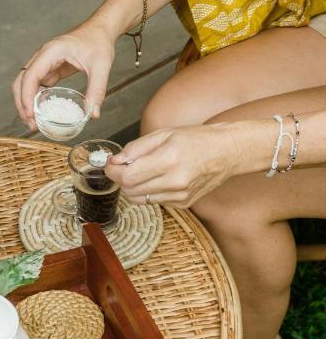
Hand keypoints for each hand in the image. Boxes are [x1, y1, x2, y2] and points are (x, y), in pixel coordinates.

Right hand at [12, 20, 115, 128]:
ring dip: (26, 102)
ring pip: (25, 84)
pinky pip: (36, 85)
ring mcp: (44, 62)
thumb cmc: (98, 42)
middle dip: (22, 103)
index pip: (31, 75)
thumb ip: (97, 89)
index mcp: (51, 51)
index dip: (26, 96)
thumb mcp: (101, 66)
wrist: (100, 30)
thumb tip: (93, 114)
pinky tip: (40, 112)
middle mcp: (43, 56)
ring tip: (33, 122)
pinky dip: (34, 99)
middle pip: (21, 81)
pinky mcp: (49, 68)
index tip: (30, 114)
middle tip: (31, 123)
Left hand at [105, 124, 239, 207]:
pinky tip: (159, 178)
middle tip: (124, 165)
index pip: (127, 176)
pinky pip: (154, 201)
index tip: (110, 164)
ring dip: (133, 186)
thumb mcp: (164, 134)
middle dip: (121, 178)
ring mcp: (180, 196)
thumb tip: (115, 161)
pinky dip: (149, 191)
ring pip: (139, 199)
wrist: (228, 152)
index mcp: (169, 160)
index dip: (112, 171)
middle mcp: (175, 182)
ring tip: (143, 170)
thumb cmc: (197, 139)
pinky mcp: (183, 204)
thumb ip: (136, 148)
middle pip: (130, 190)